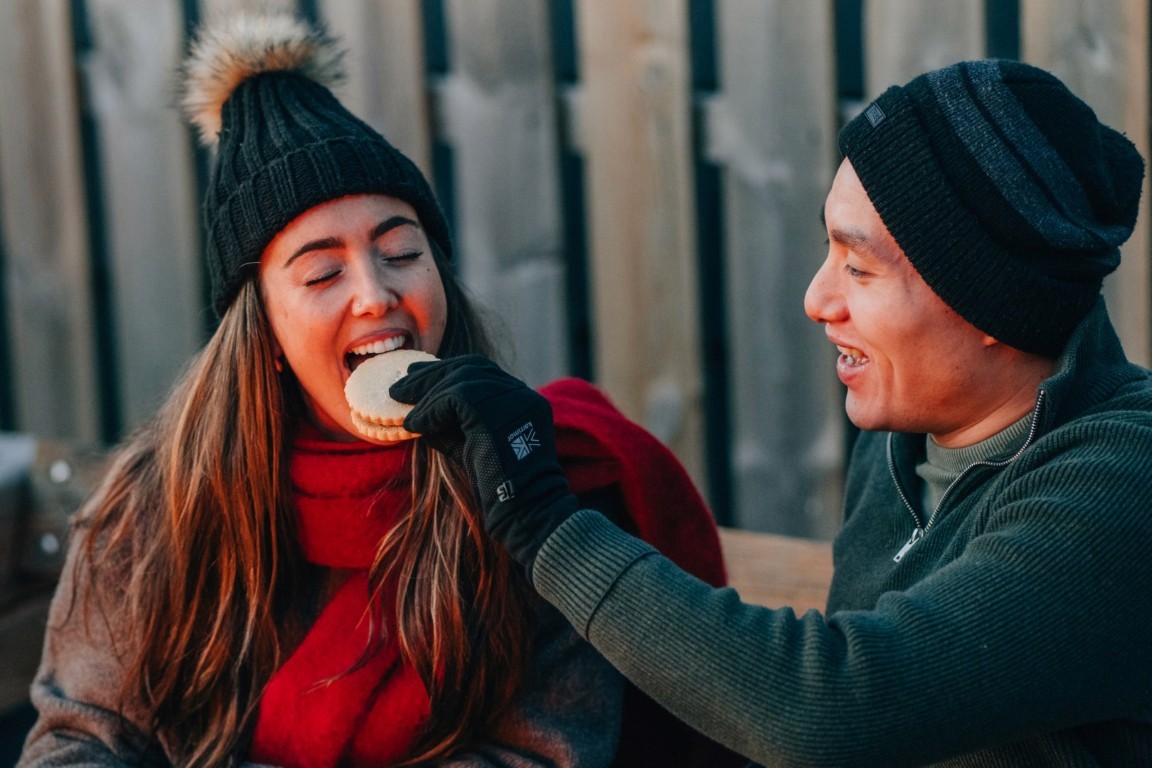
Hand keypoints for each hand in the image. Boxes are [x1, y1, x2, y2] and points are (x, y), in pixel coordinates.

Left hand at [390, 355, 579, 571]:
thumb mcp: (473, 448)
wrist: (525, 512)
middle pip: (471, 369)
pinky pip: (455, 398)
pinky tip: (414, 425)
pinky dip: (430, 410)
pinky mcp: (498, 412)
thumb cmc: (500, 490)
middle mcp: (522, 394)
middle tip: (401, 384)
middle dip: (431, 374)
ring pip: (461, 380)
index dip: (448, 372)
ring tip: (403, 408)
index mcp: (524, 401)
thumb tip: (419, 412)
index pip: (482, 373)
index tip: (418, 375)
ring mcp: (514, 400)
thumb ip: (453, 427)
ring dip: (426, 393)